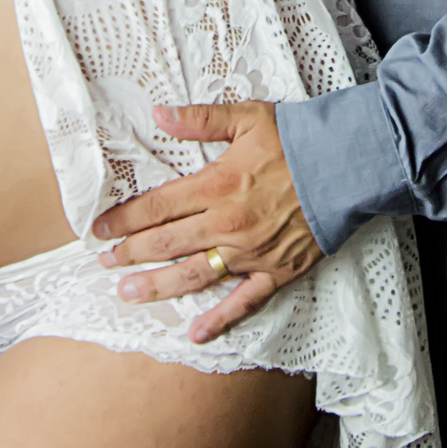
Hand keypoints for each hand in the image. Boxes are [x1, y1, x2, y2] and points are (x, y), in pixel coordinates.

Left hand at [92, 102, 322, 343]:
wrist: (346, 167)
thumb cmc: (298, 140)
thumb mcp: (247, 118)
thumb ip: (200, 119)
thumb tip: (160, 114)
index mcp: (215, 185)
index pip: (156, 207)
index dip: (124, 220)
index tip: (99, 230)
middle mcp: (226, 224)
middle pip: (166, 243)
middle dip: (130, 253)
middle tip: (104, 262)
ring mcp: (250, 253)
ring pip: (194, 275)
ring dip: (158, 286)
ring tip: (128, 294)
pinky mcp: (275, 272)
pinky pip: (243, 301)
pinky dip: (219, 320)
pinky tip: (195, 333)